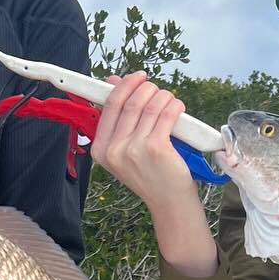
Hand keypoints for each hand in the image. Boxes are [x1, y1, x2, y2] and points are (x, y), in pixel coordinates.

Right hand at [89, 72, 201, 214]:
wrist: (168, 202)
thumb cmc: (149, 174)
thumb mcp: (125, 149)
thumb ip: (119, 118)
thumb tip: (114, 81)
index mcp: (100, 149)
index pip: (109, 105)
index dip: (124, 86)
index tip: (136, 77)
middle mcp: (114, 149)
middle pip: (130, 102)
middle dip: (146, 88)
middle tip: (156, 89)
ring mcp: (134, 149)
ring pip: (150, 105)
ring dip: (163, 96)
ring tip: (169, 99)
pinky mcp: (156, 148)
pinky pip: (166, 114)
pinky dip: (174, 105)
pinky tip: (178, 107)